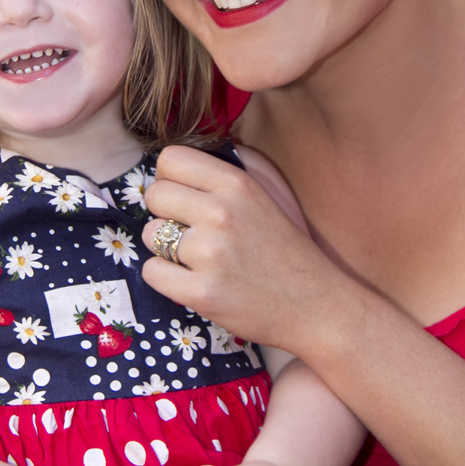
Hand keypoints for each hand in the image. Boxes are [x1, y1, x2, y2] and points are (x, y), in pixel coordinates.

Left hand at [141, 146, 334, 350]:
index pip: (170, 159)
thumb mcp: (262, 197)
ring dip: (166, 248)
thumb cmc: (283, 251)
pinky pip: (151, 271)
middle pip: (154, 195)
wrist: (314, 305)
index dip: (170, 179)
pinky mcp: (202, 292)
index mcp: (237, 184)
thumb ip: (219, 179)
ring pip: (150, 234)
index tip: (184, 198)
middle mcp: (222, 213)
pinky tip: (193, 280)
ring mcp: (211, 254)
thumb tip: (168, 168)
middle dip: (164, 213)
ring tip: (198, 259)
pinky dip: (166, 278)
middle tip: (190, 231)